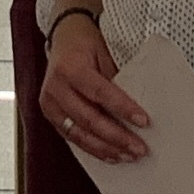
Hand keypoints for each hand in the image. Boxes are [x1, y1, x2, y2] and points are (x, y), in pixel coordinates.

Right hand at [37, 11, 151, 162]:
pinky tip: (110, 155)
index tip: (143, 121)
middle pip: (89, 119)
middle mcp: (55, 88)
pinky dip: (93, 149)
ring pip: (79, 134)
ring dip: (106, 148)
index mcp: (69, 68)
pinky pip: (72, 138)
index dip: (122, 108)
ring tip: (128, 155)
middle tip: (139, 148)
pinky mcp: (50, 116)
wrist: (63, 37)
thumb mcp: (104, 52)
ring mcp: (49, 104)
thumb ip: (115, 79)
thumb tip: (136, 108)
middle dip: (116, 137)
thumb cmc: (86, 44)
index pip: (100, 92)